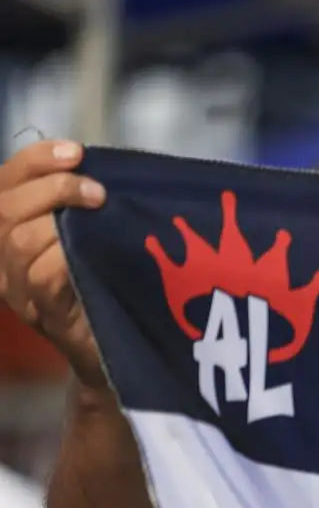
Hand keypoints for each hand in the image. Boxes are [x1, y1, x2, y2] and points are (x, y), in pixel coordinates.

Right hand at [0, 141, 106, 390]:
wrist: (118, 357)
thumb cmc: (109, 287)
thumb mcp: (93, 238)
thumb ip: (86, 206)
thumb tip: (104, 165)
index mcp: (12, 234)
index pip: (4, 185)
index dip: (34, 161)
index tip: (75, 150)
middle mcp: (5, 262)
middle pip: (4, 209)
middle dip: (52, 187)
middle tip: (97, 190)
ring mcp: (20, 291)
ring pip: (18, 240)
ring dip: (59, 215)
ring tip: (100, 208)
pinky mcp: (44, 314)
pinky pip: (42, 276)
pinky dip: (67, 255)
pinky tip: (95, 246)